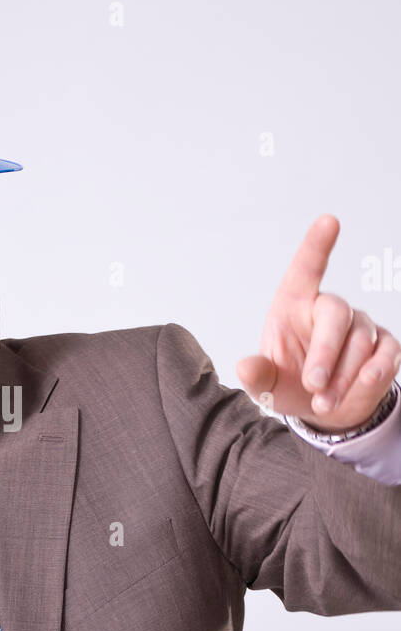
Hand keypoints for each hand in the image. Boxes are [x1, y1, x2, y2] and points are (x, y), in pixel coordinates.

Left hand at [236, 214, 400, 432]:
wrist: (323, 410)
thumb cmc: (289, 385)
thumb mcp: (266, 386)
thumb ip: (257, 376)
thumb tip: (244, 368)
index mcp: (294, 305)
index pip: (306, 269)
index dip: (317, 245)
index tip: (329, 221)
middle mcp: (329, 309)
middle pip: (336, 314)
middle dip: (326, 353)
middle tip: (314, 384)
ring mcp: (360, 325)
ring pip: (360, 341)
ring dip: (343, 376)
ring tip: (325, 402)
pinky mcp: (384, 346)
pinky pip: (386, 353)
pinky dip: (375, 373)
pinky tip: (363, 386)